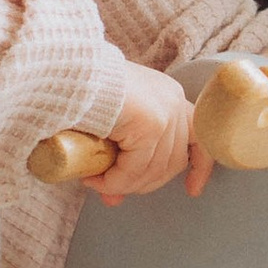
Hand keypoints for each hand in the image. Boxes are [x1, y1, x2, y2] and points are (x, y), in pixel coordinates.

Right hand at [91, 61, 208, 204]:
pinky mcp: (150, 124)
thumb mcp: (114, 121)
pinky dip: (114, 181)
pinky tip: (95, 179)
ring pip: (153, 170)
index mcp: (169, 97)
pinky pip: (134, 168)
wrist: (68, 72)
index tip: (193, 190)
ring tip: (97, 182)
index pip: (199, 136)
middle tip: (113, 188)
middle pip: (174, 161)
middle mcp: (173, 102)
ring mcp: (165, 113)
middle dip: (143, 183)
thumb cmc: (83, 90)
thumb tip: (115, 195)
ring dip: (123, 184)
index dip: (199, 167)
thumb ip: (123, 155)